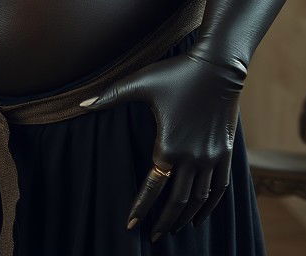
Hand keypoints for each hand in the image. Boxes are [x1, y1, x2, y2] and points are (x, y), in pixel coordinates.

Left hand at [79, 50, 244, 241]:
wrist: (217, 68)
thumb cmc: (174, 73)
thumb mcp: (138, 83)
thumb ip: (109, 96)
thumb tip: (80, 104)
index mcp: (168, 147)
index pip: (152, 188)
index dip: (141, 208)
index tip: (131, 226)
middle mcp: (192, 158)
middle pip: (177, 201)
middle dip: (164, 222)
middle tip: (153, 236)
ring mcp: (211, 158)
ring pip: (198, 199)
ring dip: (185, 217)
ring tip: (174, 229)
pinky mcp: (224, 153)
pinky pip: (219, 189)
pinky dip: (209, 206)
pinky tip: (200, 214)